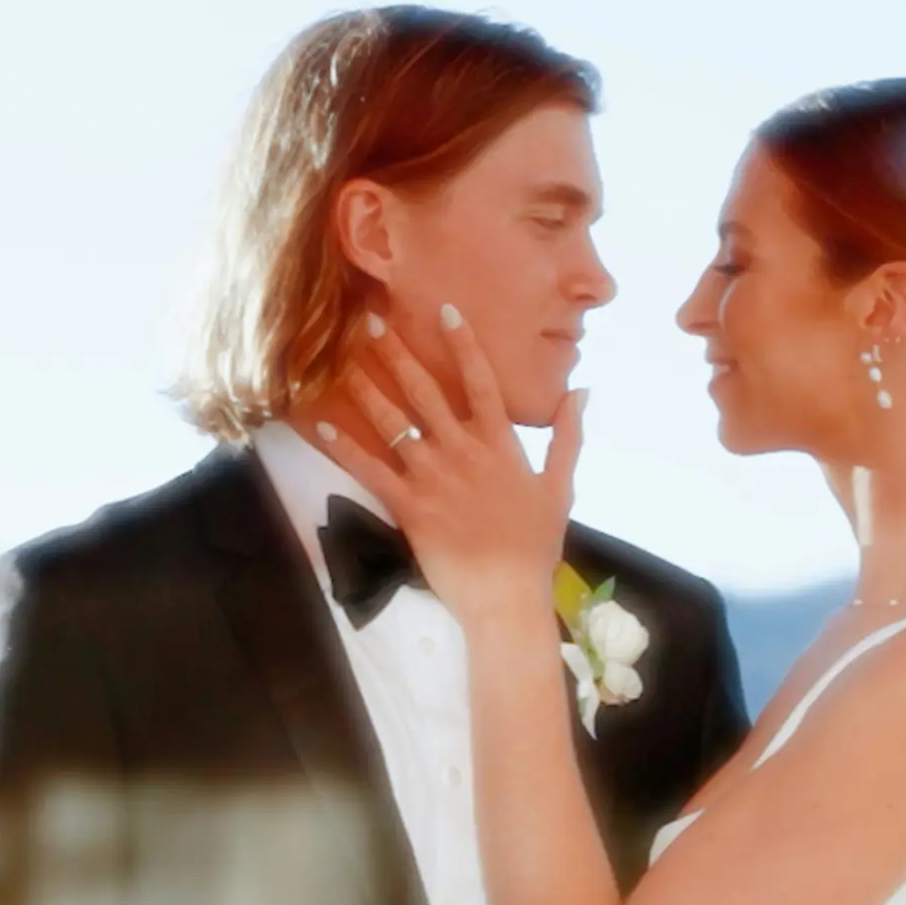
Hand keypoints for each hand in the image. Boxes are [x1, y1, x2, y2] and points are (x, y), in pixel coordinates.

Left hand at [321, 305, 583, 637]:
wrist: (507, 594)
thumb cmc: (536, 544)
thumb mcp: (560, 486)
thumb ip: (568, 435)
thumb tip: (581, 390)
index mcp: (499, 444)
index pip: (482, 381)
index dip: (463, 343)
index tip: (445, 310)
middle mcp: (462, 451)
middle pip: (425, 392)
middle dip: (398, 354)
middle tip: (372, 322)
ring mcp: (433, 477)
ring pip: (393, 424)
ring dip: (366, 390)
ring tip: (342, 362)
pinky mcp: (408, 506)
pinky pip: (371, 471)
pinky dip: (346, 449)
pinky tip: (324, 427)